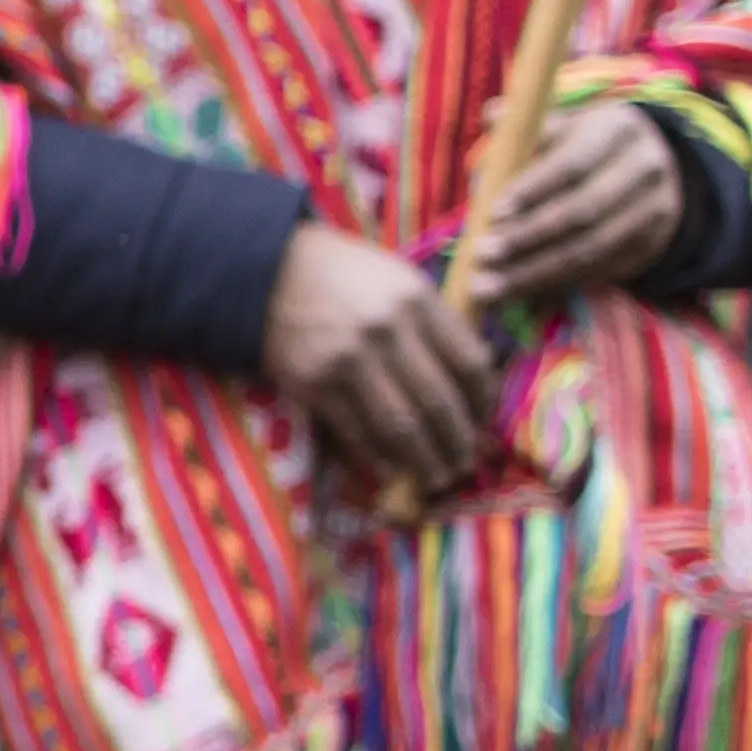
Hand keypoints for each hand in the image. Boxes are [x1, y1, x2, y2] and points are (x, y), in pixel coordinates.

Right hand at [261, 219, 498, 498]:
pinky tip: (394, 471)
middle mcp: (387, 331)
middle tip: (466, 464)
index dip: (483, 403)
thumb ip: (436, 323)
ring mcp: (349, 361)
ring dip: (425, 462)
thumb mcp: (399, 281)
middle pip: (439, 403)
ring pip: (402, 427)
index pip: (470, 364)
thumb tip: (471, 381)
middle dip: (458, 443)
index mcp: (417, 300)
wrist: (268, 273)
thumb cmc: (345, 277)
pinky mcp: (315, 385)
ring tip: (437, 477)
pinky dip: (381, 460)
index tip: (483, 422)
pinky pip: (358, 433)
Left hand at [449, 100, 682, 319]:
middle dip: (527, 237)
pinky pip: (598, 271)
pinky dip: (554, 284)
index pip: (573, 164)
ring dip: (533, 273)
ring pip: (589, 249)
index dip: (533, 190)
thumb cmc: (584, 142)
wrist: (650, 164)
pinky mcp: (649, 245)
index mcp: (618, 129)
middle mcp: (644, 169)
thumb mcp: (564, 124)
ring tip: (488, 287)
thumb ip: (525, 127)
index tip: (494, 213)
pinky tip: (516, 293)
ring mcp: (653, 210)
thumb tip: (492, 116)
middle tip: (482, 256)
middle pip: (583, 211)